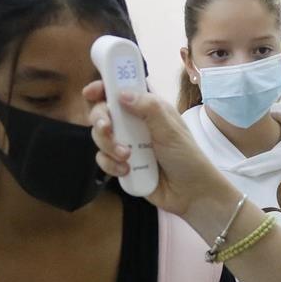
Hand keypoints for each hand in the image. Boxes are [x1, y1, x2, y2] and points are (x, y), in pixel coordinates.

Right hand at [85, 82, 237, 222]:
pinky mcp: (121, 164)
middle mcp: (134, 123)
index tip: (90, 92)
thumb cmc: (187, 157)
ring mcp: (126, 144)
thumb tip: (122, 93)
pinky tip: (127, 170)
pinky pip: (103, 159)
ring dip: (109, 146)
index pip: (121, 91)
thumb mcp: (170, 130)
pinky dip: (111, 165)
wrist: (190, 193)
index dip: (103, 88)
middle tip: (107, 128)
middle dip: (101, 120)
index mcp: (148, 109)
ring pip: (99, 137)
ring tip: (128, 157)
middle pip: (103, 113)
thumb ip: (148, 109)